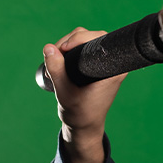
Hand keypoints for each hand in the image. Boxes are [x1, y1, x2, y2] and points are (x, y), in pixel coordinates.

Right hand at [43, 27, 126, 162]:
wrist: (83, 125)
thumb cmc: (79, 112)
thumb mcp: (64, 91)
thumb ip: (56, 69)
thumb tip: (48, 47)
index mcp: (113, 69)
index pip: (101, 39)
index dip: (81, 38)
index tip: (65, 48)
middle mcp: (112, 63)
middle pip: (92, 37)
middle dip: (70, 41)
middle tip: (56, 54)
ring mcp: (104, 63)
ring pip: (85, 41)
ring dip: (68, 45)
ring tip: (56, 59)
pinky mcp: (95, 65)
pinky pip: (83, 49)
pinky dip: (70, 50)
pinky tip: (61, 58)